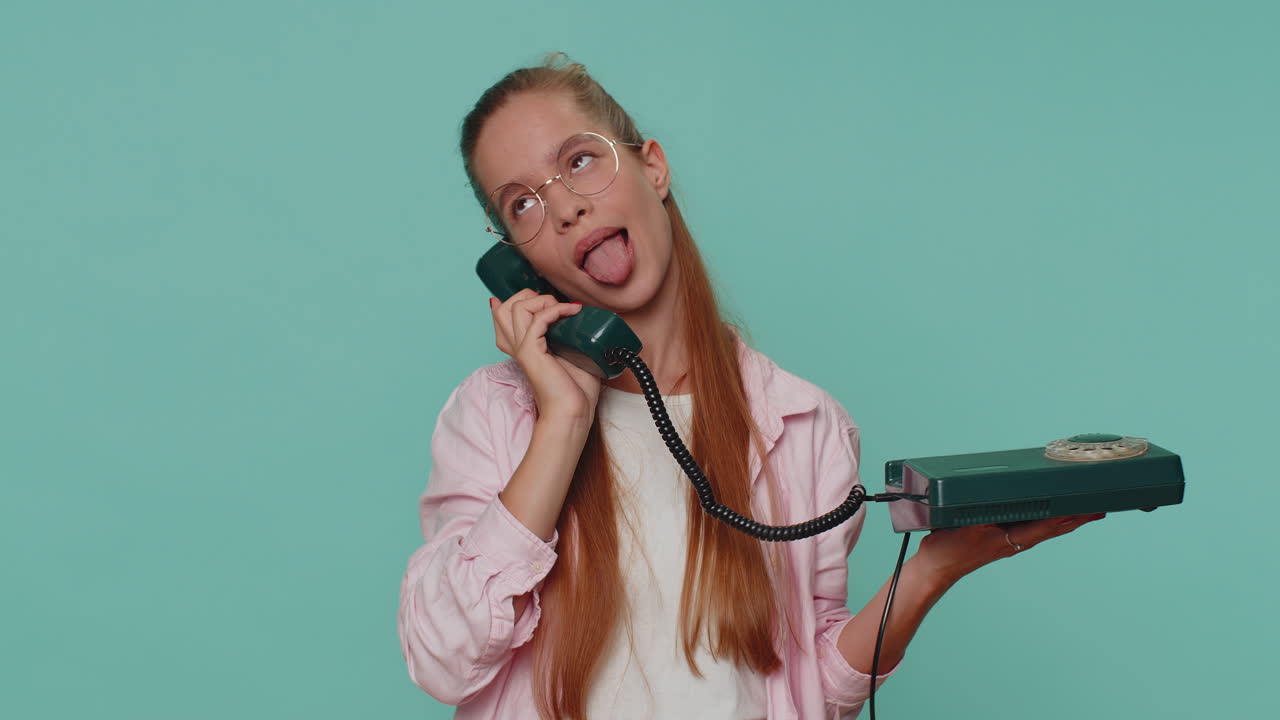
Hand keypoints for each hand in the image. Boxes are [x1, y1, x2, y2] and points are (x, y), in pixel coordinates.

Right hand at [489, 289, 602, 420]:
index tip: (549, 301)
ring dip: (543, 300)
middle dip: (529, 296)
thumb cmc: (576, 391)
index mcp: (524, 347)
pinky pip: (537, 319)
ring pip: (516, 307)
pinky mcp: (531, 352)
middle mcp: (518, 346)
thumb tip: (580, 316)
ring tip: (563, 308)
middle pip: (505, 307)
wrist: (572, 413)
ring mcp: (523, 348)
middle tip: (553, 303)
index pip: (504, 316)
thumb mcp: (573, 355)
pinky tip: (572, 311)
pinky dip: (556, 309)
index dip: (523, 301)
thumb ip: (571, 335)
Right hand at [912, 513, 1106, 587]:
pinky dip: (1044, 520)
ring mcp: (1008, 540)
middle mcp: (1015, 540)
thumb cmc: (949, 551)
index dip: (1072, 517)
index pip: (1050, 525)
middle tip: (1098, 510)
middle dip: (1076, 518)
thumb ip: (985, 510)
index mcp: (1012, 537)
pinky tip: (1044, 514)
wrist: (935, 570)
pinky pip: (1030, 527)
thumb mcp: (967, 525)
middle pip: (1054, 527)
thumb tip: (1000, 498)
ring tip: (1081, 512)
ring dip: (1064, 519)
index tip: (1092, 509)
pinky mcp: (998, 539)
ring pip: (1044, 528)